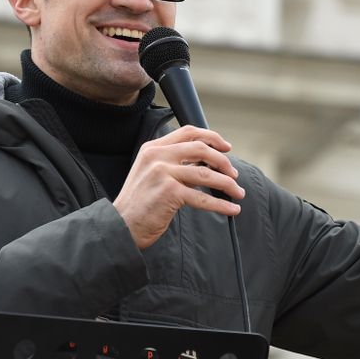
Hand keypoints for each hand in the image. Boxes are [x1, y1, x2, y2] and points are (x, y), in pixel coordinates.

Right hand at [113, 125, 245, 248]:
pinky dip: (221, 204)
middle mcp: (157, 156)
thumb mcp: (151, 174)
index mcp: (152, 148)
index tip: (226, 147)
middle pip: (201, 148)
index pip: (188, 132)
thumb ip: (173, 164)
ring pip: (206, 173)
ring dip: (227, 183)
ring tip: (238, 192)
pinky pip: (203, 197)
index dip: (211, 137)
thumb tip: (206, 163)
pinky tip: (232, 208)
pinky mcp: (169, 192)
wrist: (121, 226)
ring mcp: (163, 173)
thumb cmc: (139, 204)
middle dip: (223, 161)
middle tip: (234, 174)